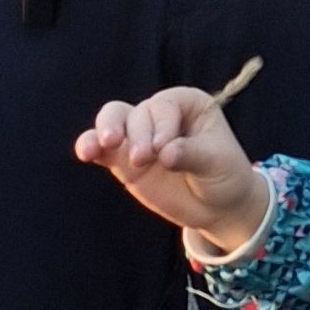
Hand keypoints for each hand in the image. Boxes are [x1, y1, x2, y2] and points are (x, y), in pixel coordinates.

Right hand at [75, 87, 267, 253]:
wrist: (218, 206)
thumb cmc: (224, 174)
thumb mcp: (217, 162)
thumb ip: (190, 154)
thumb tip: (165, 155)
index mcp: (186, 103)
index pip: (164, 106)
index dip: (160, 126)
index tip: (164, 150)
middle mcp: (159, 113)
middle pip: (136, 113)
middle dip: (135, 134)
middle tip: (142, 158)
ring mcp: (138, 135)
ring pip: (113, 121)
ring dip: (105, 131)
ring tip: (103, 146)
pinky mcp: (123, 159)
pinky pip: (102, 148)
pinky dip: (91, 147)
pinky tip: (85, 154)